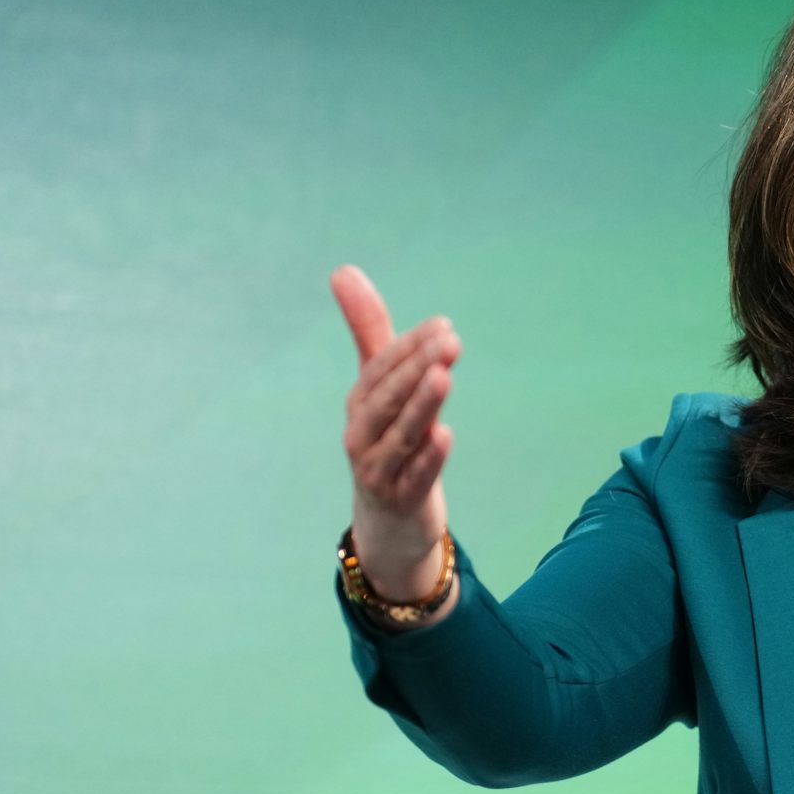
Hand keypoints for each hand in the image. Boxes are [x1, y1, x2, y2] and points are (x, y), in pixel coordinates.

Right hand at [331, 265, 461, 599]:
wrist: (388, 523)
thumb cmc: (388, 443)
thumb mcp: (382, 389)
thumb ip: (368, 331)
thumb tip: (343, 270)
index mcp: (362, 403)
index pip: (383, 369)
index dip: (411, 347)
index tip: (444, 326)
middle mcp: (363, 433)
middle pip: (388, 398)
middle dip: (416, 367)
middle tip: (450, 340)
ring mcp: (378, 468)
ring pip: (400, 434)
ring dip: (422, 405)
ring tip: (444, 377)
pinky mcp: (399, 499)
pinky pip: (414, 476)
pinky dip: (428, 456)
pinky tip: (446, 435)